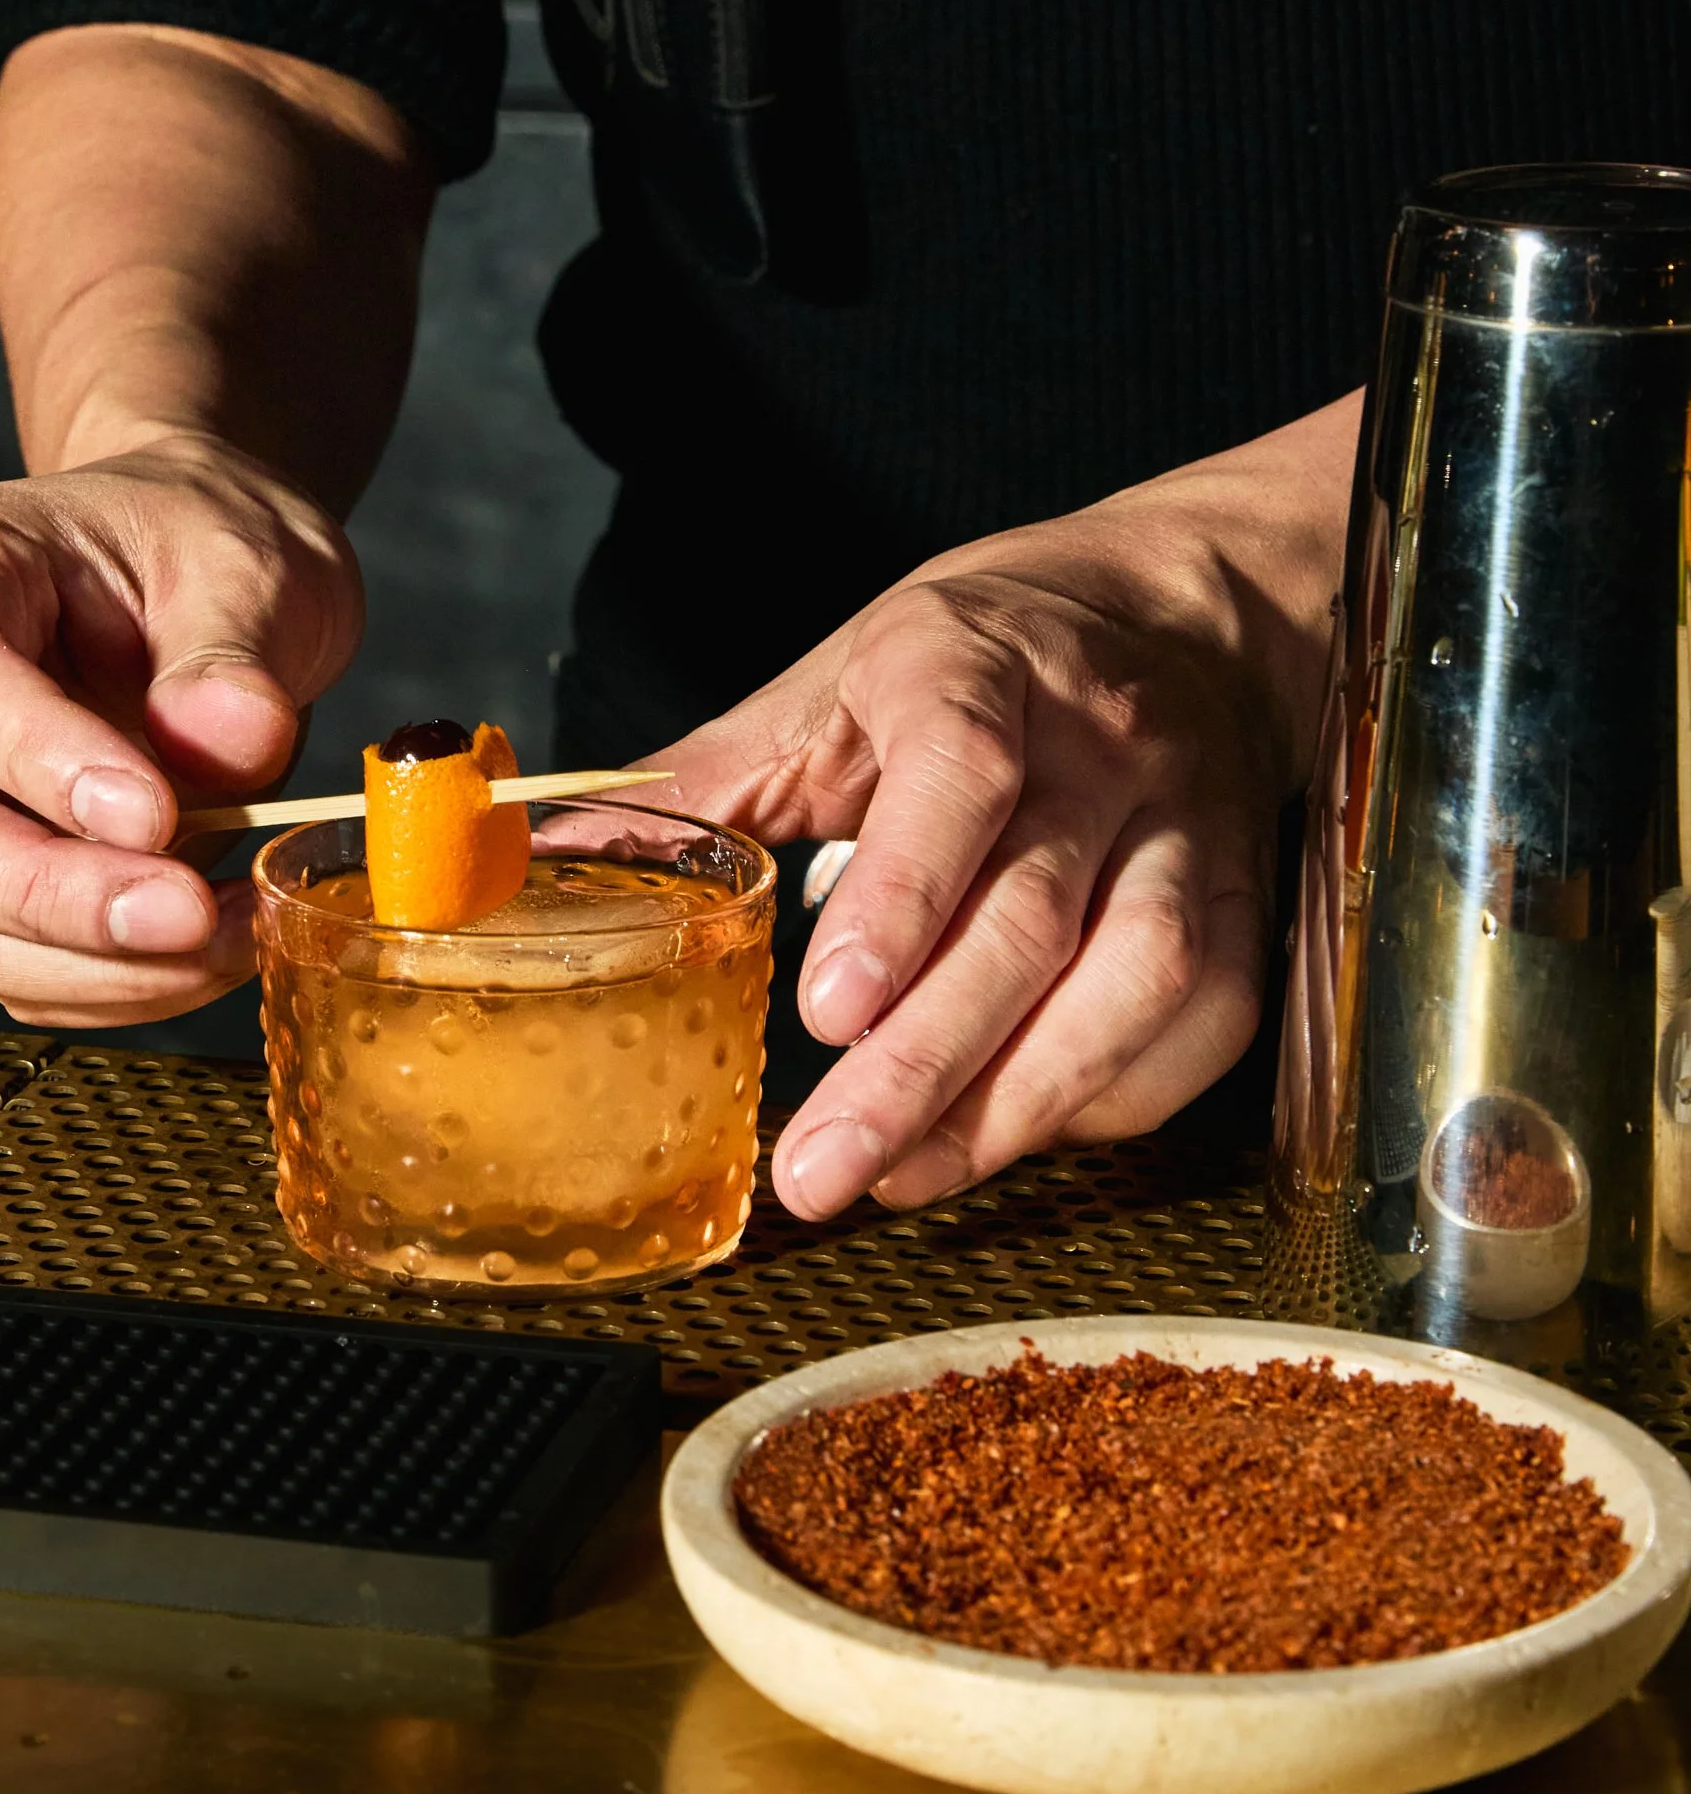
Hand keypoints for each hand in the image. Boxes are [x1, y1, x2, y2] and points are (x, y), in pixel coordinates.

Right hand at [0, 438, 360, 1024]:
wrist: (200, 583)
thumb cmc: (200, 548)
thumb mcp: (246, 562)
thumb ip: (233, 649)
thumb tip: (230, 736)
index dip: (36, 758)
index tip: (153, 814)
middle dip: (53, 897)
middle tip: (191, 913)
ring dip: (102, 963)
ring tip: (237, 930)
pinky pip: (17, 973)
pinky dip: (119, 986)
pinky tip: (215, 947)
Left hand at [647, 398, 1357, 1216]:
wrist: (1180, 619)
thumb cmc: (981, 659)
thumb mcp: (832, 689)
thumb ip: (706, 784)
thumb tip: (551, 854)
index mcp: (974, 669)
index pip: (958, 778)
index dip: (901, 896)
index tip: (826, 1008)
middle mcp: (1100, 746)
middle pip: (1035, 914)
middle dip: (926, 1058)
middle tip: (825, 1166)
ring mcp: (1186, 825)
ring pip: (1142, 978)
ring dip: (1021, 1099)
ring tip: (905, 1174)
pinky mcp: (1243, 899)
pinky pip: (1200, 1021)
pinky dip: (1107, 1097)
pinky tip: (1008, 1133)